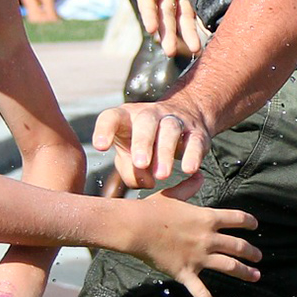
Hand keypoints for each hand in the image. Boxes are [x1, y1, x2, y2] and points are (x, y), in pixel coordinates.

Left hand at [93, 98, 214, 190]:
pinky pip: (195, 141)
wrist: (184, 116)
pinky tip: (189, 170)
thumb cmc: (144, 142)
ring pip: (170, 130)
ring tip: (161, 176)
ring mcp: (175, 120)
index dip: (105, 130)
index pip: (112, 117)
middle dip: (142, 142)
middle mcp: (150, 115)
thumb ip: (129, 170)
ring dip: (165, 152)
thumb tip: (146, 181)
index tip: (100, 146)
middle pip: (146, 122)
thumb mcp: (129, 154)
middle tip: (140, 163)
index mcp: (126, 117)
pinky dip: (192, 155)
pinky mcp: (196, 132)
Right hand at [124, 179, 260, 296]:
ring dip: (245, 271)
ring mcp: (199, 257)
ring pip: (229, 266)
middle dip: (251, 251)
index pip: (236, 219)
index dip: (248, 222)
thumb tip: (200, 175)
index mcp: (207, 218)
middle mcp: (208, 238)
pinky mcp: (186, 273)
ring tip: (255, 276)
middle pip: (237, 245)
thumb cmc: (152, 209)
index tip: (255, 226)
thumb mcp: (173, 194)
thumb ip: (189, 186)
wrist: (136, 227)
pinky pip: (202, 293)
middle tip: (258, 257)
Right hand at [136, 0, 202, 57]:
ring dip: (183, 33)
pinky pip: (193, 9)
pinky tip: (203, 36)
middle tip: (169, 51)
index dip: (148, 13)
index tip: (152, 30)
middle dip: (166, 31)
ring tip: (194, 49)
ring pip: (178, 14)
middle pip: (162, 10)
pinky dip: (196, 23)